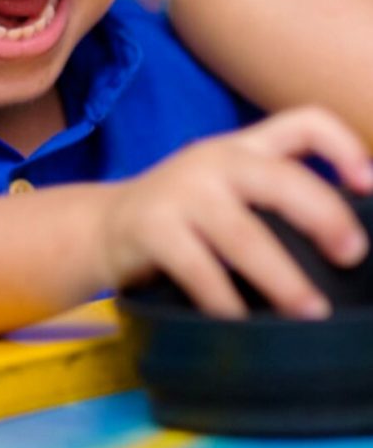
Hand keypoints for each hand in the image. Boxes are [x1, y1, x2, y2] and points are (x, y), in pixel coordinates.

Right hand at [101, 107, 372, 317]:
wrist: (101, 227)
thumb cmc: (182, 217)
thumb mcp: (226, 190)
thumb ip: (272, 197)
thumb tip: (344, 244)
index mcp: (243, 147)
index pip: (303, 122)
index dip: (343, 146)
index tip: (368, 184)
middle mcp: (215, 160)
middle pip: (281, 178)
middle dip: (324, 216)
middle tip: (350, 255)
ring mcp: (181, 191)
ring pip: (244, 234)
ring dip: (284, 278)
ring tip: (310, 313)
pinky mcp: (152, 227)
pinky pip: (200, 271)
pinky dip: (226, 304)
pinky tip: (240, 325)